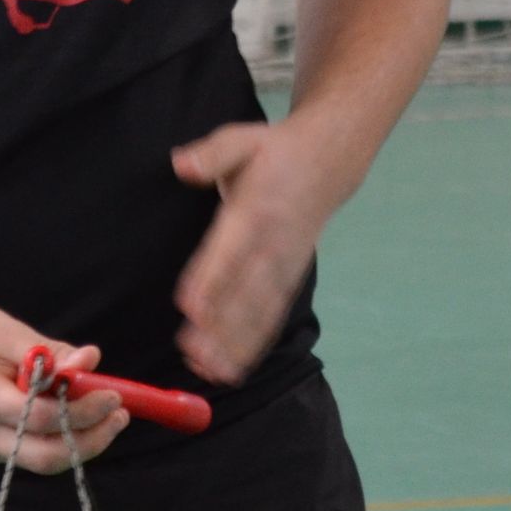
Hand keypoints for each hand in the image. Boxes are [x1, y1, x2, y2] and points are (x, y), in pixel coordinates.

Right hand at [0, 294, 122, 472]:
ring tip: (110, 414)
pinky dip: (61, 438)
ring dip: (81, 442)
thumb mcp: (0, 327)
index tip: (113, 393)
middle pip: (46, 458)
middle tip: (122, 414)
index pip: (41, 420)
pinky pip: (31, 452)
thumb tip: (90, 362)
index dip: (84, 410)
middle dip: (92, 440)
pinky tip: (77, 412)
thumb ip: (47, 350)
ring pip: (42, 461)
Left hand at [170, 120, 335, 385]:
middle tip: (194, 353)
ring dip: (236, 343)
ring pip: (261, 310)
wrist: (328, 162)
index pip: (231, 248)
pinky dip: (254, 343)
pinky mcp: (290, 277)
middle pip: (246, 289)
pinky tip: (232, 369)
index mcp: (256, 208)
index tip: (190, 306)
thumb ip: (211, 154)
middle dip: (222, 324)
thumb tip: (182, 165)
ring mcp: (285, 264)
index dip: (211, 278)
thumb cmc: (273, 152)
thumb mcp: (241, 138)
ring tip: (210, 371)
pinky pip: (273, 314)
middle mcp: (273, 242)